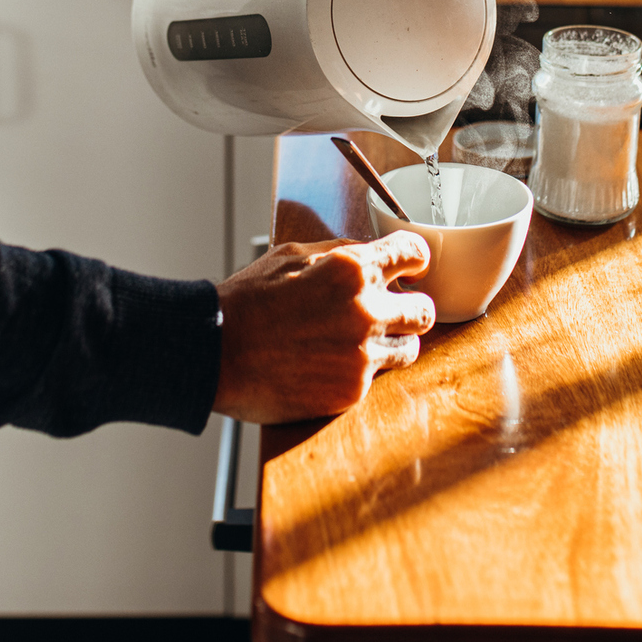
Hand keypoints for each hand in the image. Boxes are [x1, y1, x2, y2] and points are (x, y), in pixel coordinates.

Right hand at [213, 232, 433, 423]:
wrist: (216, 352)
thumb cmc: (247, 302)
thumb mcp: (291, 256)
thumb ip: (339, 253)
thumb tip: (369, 252)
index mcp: (352, 269)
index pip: (414, 252)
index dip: (416, 259)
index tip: (412, 268)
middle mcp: (366, 310)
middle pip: (425, 308)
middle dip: (411, 308)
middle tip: (393, 312)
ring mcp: (362, 353)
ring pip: (411, 348)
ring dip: (394, 343)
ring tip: (362, 343)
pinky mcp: (352, 389)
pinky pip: (378, 377)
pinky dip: (361, 371)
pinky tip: (332, 365)